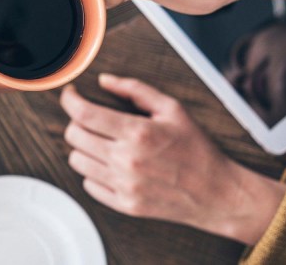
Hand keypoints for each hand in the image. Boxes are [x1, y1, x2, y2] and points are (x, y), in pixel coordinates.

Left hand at [60, 74, 285, 244]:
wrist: (216, 193)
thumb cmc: (196, 148)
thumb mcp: (172, 109)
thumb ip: (135, 90)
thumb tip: (104, 80)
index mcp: (138, 133)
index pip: (83, 114)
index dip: (69, 100)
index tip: (71, 95)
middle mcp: (127, 160)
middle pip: (74, 136)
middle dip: (77, 121)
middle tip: (90, 118)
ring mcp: (124, 185)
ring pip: (77, 160)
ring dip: (83, 147)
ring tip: (102, 142)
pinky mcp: (124, 205)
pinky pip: (88, 184)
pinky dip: (93, 171)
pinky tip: (110, 164)